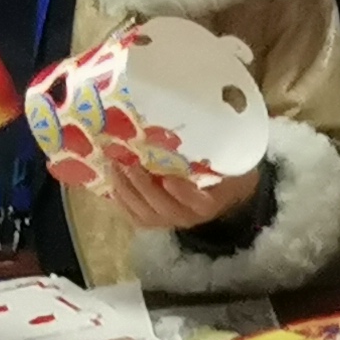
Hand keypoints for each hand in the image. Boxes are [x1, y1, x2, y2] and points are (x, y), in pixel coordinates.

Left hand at [96, 151, 267, 233]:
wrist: (222, 191)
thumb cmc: (223, 169)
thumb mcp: (227, 159)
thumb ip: (217, 149)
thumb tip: (207, 118)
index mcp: (211, 201)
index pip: (199, 202)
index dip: (183, 193)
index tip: (168, 178)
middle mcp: (190, 216)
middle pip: (165, 208)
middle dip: (143, 187)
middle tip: (128, 164)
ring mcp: (172, 220)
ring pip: (146, 214)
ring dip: (127, 192)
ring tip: (114, 168)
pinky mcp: (157, 221)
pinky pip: (137, 218)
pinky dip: (122, 203)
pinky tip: (112, 185)